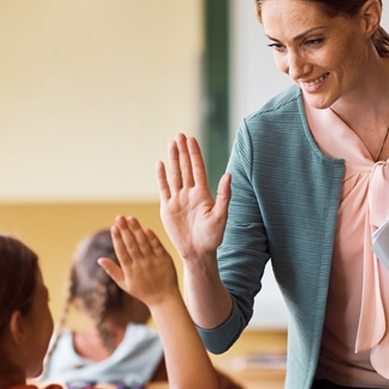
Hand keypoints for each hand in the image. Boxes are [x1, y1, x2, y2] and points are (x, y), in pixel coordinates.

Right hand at [99, 216, 178, 307]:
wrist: (163, 299)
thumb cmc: (142, 291)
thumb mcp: (124, 284)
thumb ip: (112, 270)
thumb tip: (99, 259)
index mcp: (130, 271)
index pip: (122, 252)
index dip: (117, 239)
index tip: (113, 227)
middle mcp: (141, 265)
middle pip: (131, 245)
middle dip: (125, 230)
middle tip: (119, 217)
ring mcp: (153, 262)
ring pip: (143, 243)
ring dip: (137, 230)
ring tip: (131, 218)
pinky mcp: (165, 260)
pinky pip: (157, 247)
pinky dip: (152, 238)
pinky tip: (146, 229)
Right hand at [156, 134, 230, 261]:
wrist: (198, 253)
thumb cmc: (213, 237)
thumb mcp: (221, 216)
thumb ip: (224, 195)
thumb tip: (228, 175)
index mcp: (203, 194)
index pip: (198, 168)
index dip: (194, 153)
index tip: (191, 139)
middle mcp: (190, 194)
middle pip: (186, 168)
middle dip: (183, 151)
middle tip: (179, 135)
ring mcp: (178, 200)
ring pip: (175, 175)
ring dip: (173, 159)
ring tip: (171, 144)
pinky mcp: (168, 208)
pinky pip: (164, 189)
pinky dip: (161, 176)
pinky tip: (160, 164)